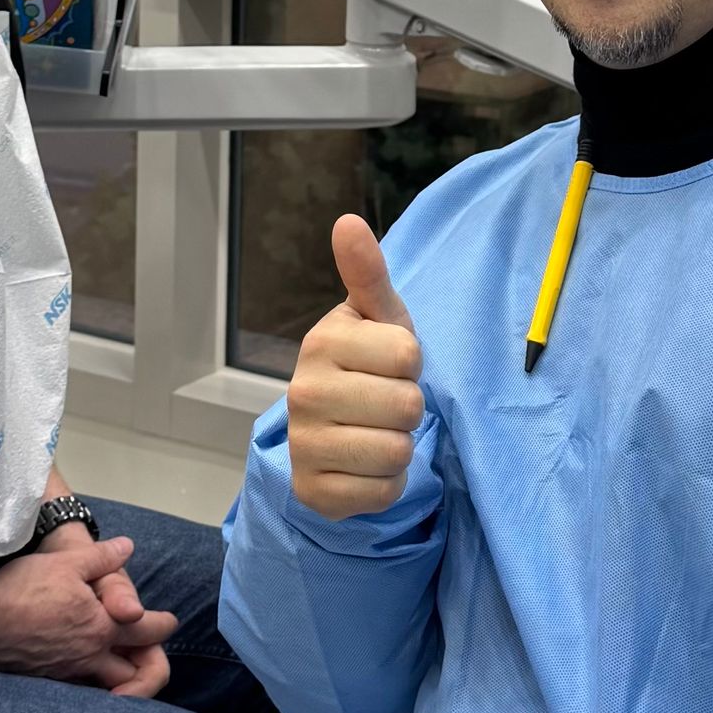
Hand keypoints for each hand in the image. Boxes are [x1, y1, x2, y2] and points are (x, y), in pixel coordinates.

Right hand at [0, 537, 175, 693]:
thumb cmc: (25, 590)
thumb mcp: (69, 563)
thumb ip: (102, 556)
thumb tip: (128, 547)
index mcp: (102, 627)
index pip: (147, 631)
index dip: (162, 624)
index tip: (169, 621)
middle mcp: (89, 657)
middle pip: (134, 673)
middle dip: (148, 666)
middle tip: (148, 653)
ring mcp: (67, 673)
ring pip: (106, 688)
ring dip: (120, 681)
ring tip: (120, 669)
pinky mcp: (45, 680)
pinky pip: (78, 690)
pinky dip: (89, 685)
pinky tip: (83, 672)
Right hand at [285, 215, 425, 521]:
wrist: (331, 432)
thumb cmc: (366, 365)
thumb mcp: (376, 318)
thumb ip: (367, 273)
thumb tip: (347, 221)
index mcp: (321, 343)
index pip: (408, 354)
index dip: (410, 362)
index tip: (388, 365)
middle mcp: (302, 393)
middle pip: (407, 404)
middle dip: (408, 407)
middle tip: (383, 402)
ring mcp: (304, 446)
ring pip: (398, 450)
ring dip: (400, 446)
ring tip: (375, 432)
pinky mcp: (315, 492)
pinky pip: (384, 490)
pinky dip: (386, 483)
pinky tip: (364, 466)